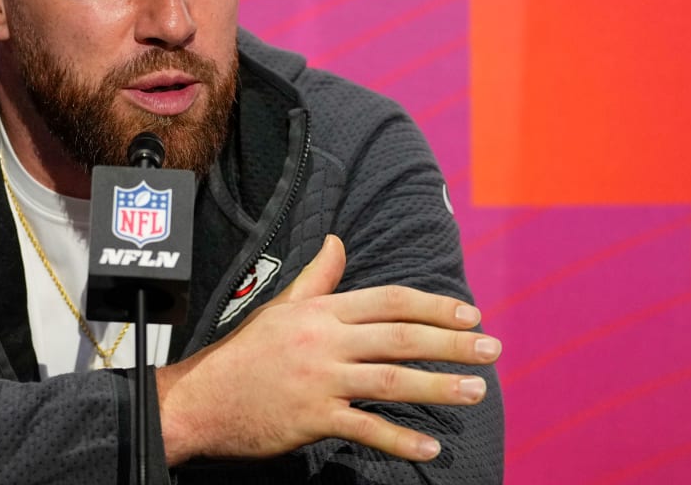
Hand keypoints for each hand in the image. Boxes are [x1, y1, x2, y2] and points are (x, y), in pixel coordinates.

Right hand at [156, 235, 499, 464]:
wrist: (199, 399)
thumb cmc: (243, 354)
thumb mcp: (280, 308)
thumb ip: (316, 279)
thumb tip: (338, 243)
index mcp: (319, 312)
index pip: (388, 300)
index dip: (433, 305)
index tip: (470, 314)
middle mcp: (323, 342)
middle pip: (399, 337)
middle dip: (451, 342)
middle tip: (491, 350)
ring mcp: (318, 381)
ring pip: (390, 381)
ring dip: (438, 386)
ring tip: (476, 391)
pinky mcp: (311, 419)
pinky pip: (364, 429)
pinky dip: (399, 439)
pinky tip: (431, 446)